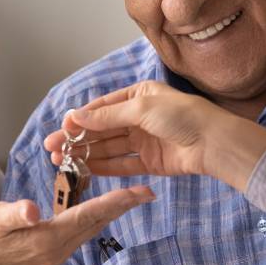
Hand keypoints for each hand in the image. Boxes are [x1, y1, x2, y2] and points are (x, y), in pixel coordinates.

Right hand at [0, 186, 153, 264]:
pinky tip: (106, 205)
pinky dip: (98, 214)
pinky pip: (84, 228)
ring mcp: (59, 250)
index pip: (87, 216)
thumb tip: (32, 211)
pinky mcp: (56, 248)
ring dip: (113, 210)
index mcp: (48, 239)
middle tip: (148, 191)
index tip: (136, 193)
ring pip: (93, 226)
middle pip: (97, 222)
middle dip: (123, 206)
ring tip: (134, 195)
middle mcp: (59, 248)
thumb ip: (14, 214)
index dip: (113, 202)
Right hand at [41, 80, 265, 189]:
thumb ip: (108, 116)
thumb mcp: (142, 108)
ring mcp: (145, 140)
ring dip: (86, 153)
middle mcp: (140, 117)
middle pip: (102, 129)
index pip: (102, 107)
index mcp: (138, 95)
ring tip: (62, 161)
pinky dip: (104, 166)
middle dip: (77, 138)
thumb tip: (76, 117)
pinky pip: (122, 164)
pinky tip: (85, 169)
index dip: (80, 118)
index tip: (61, 128)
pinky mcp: (151, 162)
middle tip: (52, 148)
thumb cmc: (183, 116)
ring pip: (109, 148)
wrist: (213, 143)